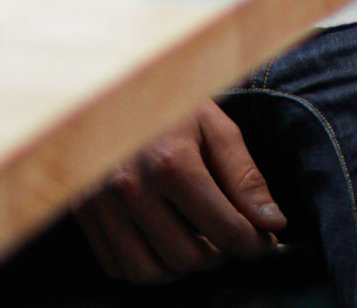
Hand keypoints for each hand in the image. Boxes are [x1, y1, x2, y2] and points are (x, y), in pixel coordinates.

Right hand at [73, 99, 285, 283]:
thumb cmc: (170, 102)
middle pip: (189, 256)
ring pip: (152, 272)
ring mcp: (102, 206)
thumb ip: (245, 176)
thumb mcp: (215, 126)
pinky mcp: (84, 217)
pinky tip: (165, 242)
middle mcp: (132, 188)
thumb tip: (273, 222)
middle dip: (220, 254)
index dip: (252, 243)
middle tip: (233, 234)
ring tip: (201, 239)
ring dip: (184, 266)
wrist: (110, 85)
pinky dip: (148, 266)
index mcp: (172, 161)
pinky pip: (119, 267)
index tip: (265, 242)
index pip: (223, 228)